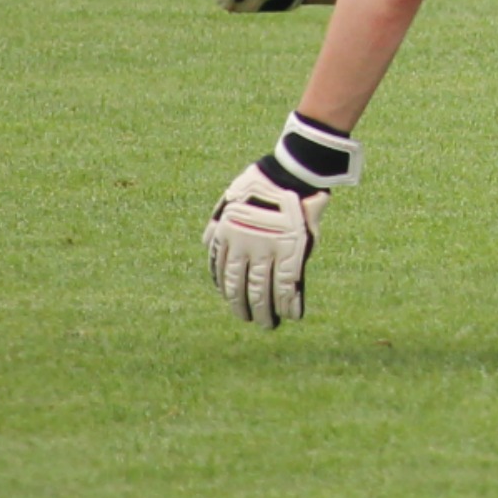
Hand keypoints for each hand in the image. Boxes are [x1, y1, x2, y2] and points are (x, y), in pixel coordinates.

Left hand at [204, 161, 325, 327]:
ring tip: (268, 325)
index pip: (222, 273)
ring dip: (265, 313)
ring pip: (262, 292)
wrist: (291, 172)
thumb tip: (205, 242)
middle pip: (240, 288)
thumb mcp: (229, 198)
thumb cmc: (261, 183)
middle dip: (242, 308)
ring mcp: (267, 252)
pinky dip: (289, 304)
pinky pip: (287, 286)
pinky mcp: (291, 253)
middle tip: (247, 320)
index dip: (227, 291)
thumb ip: (217, 222)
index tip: (232, 301)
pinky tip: (292, 315)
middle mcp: (243, 247)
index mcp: (226, 235)